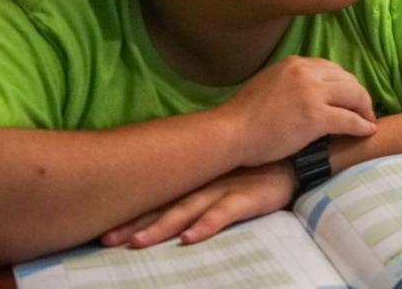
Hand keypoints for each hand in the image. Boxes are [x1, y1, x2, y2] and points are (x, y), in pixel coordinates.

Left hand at [100, 161, 295, 249]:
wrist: (299, 158)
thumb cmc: (260, 170)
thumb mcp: (225, 176)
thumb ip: (201, 187)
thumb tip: (170, 203)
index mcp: (198, 181)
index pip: (160, 198)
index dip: (132, 212)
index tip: (102, 227)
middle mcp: (206, 184)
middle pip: (165, 206)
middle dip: (135, 223)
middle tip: (106, 239)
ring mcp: (227, 190)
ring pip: (188, 210)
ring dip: (162, 226)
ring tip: (138, 242)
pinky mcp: (249, 197)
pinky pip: (225, 213)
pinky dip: (207, 225)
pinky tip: (190, 238)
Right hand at [217, 56, 376, 168]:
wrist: (230, 133)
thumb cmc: (244, 116)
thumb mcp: (270, 82)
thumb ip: (293, 81)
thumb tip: (312, 89)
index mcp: (296, 63)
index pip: (333, 69)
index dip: (346, 85)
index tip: (350, 98)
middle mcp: (306, 72)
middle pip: (348, 80)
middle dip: (360, 96)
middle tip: (365, 111)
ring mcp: (312, 94)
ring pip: (355, 96)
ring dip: (365, 110)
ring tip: (368, 121)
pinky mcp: (316, 117)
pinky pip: (350, 120)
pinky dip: (362, 125)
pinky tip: (367, 131)